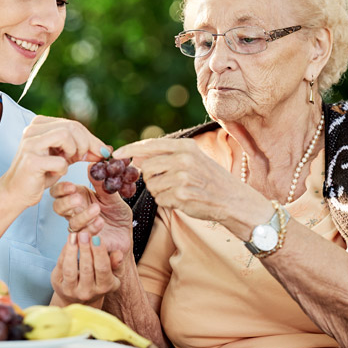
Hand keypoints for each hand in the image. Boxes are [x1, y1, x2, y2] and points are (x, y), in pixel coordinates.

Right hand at [0, 116, 107, 210]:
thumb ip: (82, 149)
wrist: (17, 192)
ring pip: (65, 135)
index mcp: (40, 124)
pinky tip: (55, 173)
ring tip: (69, 161)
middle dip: (86, 144)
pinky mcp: (31, 160)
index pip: (73, 124)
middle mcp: (33, 129)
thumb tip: (106, 148)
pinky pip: (60, 161)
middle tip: (85, 158)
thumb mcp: (64, 157)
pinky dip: (63, 169)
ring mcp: (30, 143)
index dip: (91, 139)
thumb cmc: (41, 173)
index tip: (101, 152)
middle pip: (72, 127)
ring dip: (74, 151)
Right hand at [50, 175, 132, 255]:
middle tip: (78, 199)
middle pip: (58, 207)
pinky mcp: (88, 240)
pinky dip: (91, 228)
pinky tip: (100, 222)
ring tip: (96, 209)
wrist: (126, 233)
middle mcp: (75, 212)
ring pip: (71, 223)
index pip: (59, 192)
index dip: (61, 189)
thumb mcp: (112, 196)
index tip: (71, 187)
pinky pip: (83, 236)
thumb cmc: (117, 213)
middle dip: (66, 202)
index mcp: (78, 196)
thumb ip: (102, 185)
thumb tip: (93, 167)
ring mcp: (80, 227)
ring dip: (83, 216)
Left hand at [51, 231, 123, 305]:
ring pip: (70, 269)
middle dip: (85, 249)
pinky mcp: (59, 285)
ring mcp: (71, 290)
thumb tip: (118, 253)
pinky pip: (60, 266)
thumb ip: (117, 263)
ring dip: (72, 250)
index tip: (97, 237)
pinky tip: (69, 241)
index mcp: (104, 287)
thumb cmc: (99, 279)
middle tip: (84, 233)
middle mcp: (87, 292)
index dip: (99, 252)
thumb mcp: (112, 273)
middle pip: (86, 269)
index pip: (103, 269)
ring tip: (74, 235)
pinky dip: (64, 252)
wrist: (80, 297)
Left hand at [113, 138, 258, 225]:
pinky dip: (168, 202)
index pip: (149, 145)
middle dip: (150, 178)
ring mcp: (182, 177)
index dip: (129, 150)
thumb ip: (167, 155)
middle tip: (166, 182)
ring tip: (179, 190)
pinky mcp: (181, 195)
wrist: (232, 199)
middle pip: (146, 168)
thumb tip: (137, 156)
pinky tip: (183, 199)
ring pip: (152, 186)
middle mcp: (182, 159)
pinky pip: (160, 200)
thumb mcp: (193, 158)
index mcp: (185, 146)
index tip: (116, 155)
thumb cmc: (210, 179)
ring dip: (160, 191)